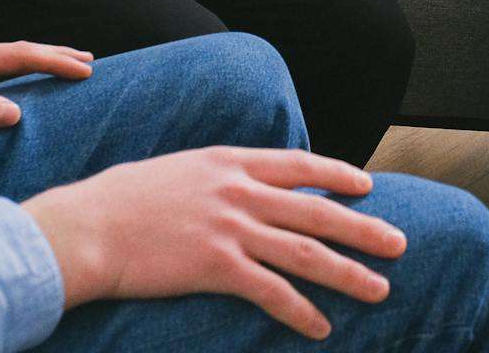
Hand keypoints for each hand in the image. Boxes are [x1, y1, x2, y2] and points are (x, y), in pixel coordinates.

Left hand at [0, 40, 94, 134]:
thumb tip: (17, 113)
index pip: (21, 55)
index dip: (56, 61)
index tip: (87, 70)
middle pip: (17, 51)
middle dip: (53, 55)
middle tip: (87, 61)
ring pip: (4, 62)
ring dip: (35, 64)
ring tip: (59, 68)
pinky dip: (13, 76)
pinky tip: (11, 88)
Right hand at [23, 146, 404, 338]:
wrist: (89, 227)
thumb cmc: (122, 200)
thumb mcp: (178, 170)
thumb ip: (215, 177)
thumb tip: (237, 186)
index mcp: (230, 161)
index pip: (300, 165)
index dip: (338, 176)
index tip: (367, 188)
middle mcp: (239, 191)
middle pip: (317, 212)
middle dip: (364, 229)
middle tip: (399, 244)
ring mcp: (230, 228)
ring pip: (306, 253)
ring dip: (348, 274)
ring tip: (379, 290)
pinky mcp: (217, 266)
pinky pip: (272, 292)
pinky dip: (301, 311)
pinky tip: (321, 327)